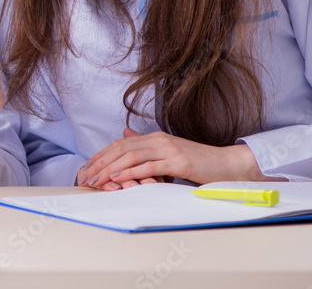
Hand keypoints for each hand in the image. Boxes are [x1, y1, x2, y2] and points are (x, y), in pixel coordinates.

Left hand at [75, 128, 269, 190]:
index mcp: (154, 138)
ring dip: (111, 168)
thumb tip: (125, 133)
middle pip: (121, 148)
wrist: (227, 164)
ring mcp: (167, 149)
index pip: (120, 144)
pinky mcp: (177, 161)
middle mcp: (158, 140)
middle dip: (100, 162)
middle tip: (84, 176)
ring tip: (96, 179)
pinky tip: (118, 178)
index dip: (101, 155)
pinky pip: (149, 166)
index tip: (86, 168)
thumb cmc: (198, 163)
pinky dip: (131, 172)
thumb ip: (147, 146)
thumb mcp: (169, 153)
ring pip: (131, 156)